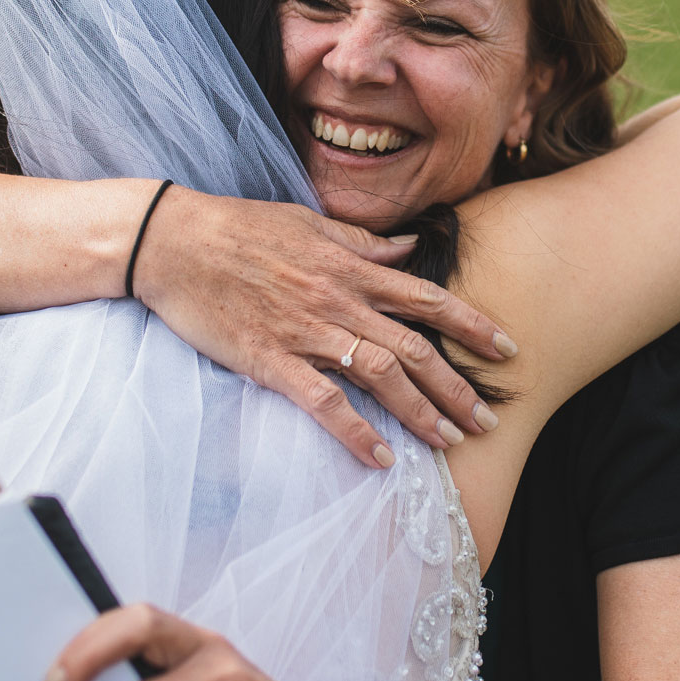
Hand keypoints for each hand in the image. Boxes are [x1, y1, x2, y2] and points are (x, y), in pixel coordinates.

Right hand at [130, 188, 512, 465]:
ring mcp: (305, 331)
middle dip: (457, 386)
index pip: (426, 297)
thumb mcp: (308, 222)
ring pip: (380, 375)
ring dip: (420, 412)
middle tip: (487, 420)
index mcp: (349, 266)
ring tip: (449, 443)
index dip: (471, 325)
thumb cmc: (238, 228)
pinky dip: (357, 431)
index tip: (506, 348)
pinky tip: (381, 458)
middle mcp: (338, 299)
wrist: (172, 242)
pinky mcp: (271, 359)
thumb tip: (409, 247)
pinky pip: (324, 402)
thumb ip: (361, 242)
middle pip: (414, 347)